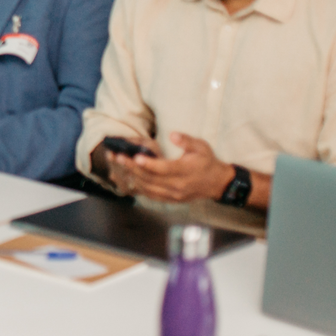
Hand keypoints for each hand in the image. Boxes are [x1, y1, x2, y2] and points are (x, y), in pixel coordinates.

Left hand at [106, 132, 233, 203]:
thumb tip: (172, 135)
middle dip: (133, 168)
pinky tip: (129, 178)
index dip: (149, 164)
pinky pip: (151, 195)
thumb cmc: (207, 162)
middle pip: (152, 179)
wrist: (216, 183)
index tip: (135, 157)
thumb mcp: (201, 146)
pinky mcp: (171, 200)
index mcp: (186, 171)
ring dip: (132, 177)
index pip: (164, 169)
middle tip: (119, 158)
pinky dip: (139, 187)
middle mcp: (178, 186)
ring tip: (119, 166)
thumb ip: (186, 140)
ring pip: (149, 188)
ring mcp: (174, 195)